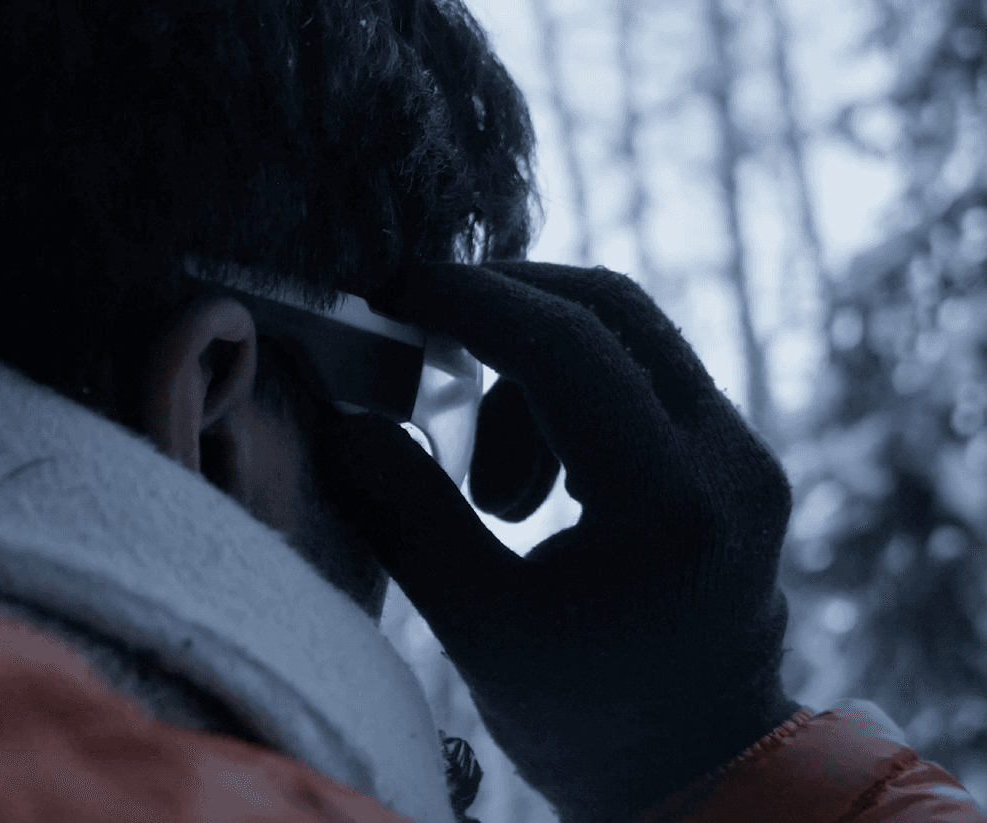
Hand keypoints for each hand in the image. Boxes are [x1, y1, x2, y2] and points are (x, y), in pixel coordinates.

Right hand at [312, 262, 799, 822]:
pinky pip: (642, 375)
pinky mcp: (735, 457)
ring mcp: (745, 454)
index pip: (569, 346)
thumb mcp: (477, 625)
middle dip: (503, 304)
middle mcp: (729, 460)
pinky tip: (537, 489)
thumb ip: (406, 513)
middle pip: (612, 309)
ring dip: (531, 371)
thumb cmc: (585, 717)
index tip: (395, 292)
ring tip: (494, 494)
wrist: (699, 767)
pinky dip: (568, 394)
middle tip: (419, 333)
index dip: (471, 301)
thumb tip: (342, 421)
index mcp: (670, 505)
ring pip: (626, 336)